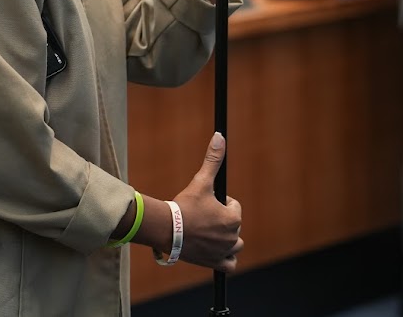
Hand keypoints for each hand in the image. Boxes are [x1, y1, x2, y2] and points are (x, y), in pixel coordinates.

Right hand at [172, 133, 243, 271]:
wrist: (166, 230)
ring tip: (209, 233)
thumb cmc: (184, 206)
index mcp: (233, 218)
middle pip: (234, 226)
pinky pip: (230, 265)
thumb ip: (212, 159)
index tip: (206, 203)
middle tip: (203, 217)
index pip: (234, 207)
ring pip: (235, 245)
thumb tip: (220, 136)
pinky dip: (226, 260)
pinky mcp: (214, 263)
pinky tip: (215, 251)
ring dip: (227, 239)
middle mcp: (232, 237)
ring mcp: (223, 251)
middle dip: (222, 221)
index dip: (221, 203)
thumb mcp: (201, 181)